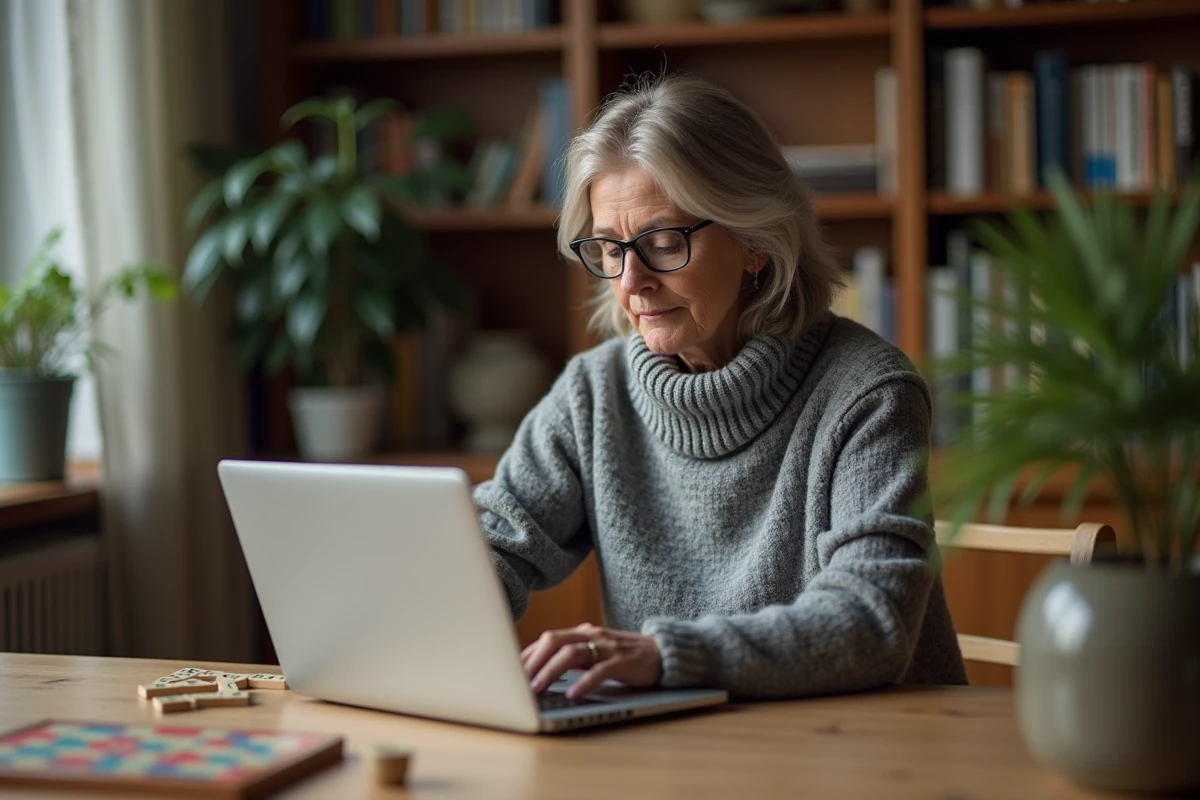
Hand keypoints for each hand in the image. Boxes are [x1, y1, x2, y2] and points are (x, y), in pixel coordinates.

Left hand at [522, 623, 662, 698]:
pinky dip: (584, 682)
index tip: (511, 670)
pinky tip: (572, 694)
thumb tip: (540, 671)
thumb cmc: (623, 656)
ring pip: (572, 654)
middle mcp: (592, 635)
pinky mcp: (622, 661)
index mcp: (582, 633)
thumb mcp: (595, 652)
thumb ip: (572, 657)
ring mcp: (607, 647)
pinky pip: (599, 671)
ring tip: (537, 688)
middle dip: (533, 661)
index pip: (548, 638)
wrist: (662, 653)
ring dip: (550, 671)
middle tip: (518, 681)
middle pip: (554, 641)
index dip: (528, 654)